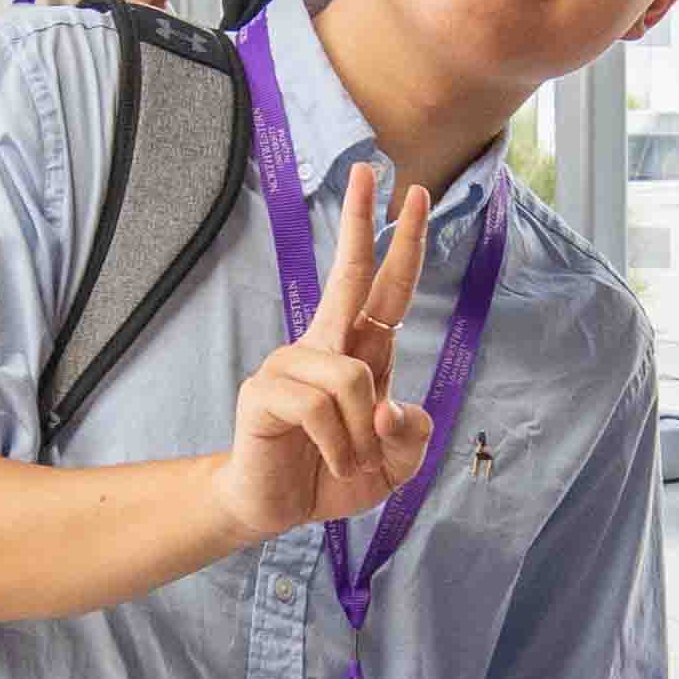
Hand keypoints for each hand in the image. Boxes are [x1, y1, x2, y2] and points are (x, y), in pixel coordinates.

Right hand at [214, 156, 437, 552]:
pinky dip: (340, 447)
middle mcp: (325, 347)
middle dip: (361, 222)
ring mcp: (290, 364)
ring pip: (353, 378)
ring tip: (348, 461)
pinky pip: (322, 408)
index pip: (385, 289)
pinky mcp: (265, 391)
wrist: (277, 509)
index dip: (402, 245)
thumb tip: (394, 407)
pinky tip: (329, 461)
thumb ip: (412, 436)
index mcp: (360, 354)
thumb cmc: (334, 475)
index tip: (413, 196)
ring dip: (362, 437)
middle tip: (368, 170)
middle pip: (347, 275)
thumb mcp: (394, 465)